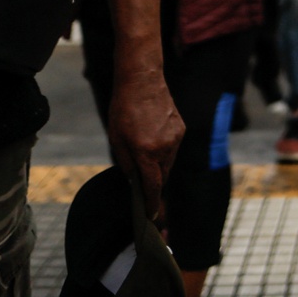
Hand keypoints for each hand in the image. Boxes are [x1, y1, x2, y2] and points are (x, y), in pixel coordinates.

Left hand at [108, 65, 183, 219]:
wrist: (142, 80)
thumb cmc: (123, 109)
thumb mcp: (116, 139)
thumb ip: (127, 163)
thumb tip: (135, 181)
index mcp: (146, 152)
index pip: (152, 186)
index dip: (152, 203)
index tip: (152, 216)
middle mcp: (165, 147)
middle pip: (162, 176)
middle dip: (153, 182)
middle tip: (142, 181)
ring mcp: (175, 138)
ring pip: (169, 163)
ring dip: (158, 165)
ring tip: (144, 150)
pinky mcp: (180, 129)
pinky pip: (173, 148)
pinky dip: (164, 151)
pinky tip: (153, 138)